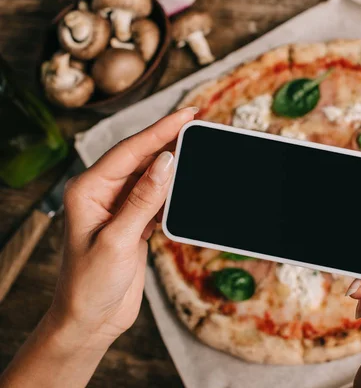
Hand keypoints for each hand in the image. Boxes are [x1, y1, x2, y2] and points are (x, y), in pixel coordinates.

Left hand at [49, 107, 196, 345]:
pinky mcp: (134, 223)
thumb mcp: (118, 240)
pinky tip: (187, 184)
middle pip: (141, 158)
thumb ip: (143, 200)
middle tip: (197, 124)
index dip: (160, 130)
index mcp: (88, 190)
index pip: (129, 151)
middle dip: (169, 141)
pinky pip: (157, 198)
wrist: (90, 320)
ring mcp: (119, 208)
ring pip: (151, 177)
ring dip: (174, 165)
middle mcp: (102, 194)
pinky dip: (173, 191)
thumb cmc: (90, 284)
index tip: (186, 115)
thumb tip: (166, 162)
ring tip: (198, 149)